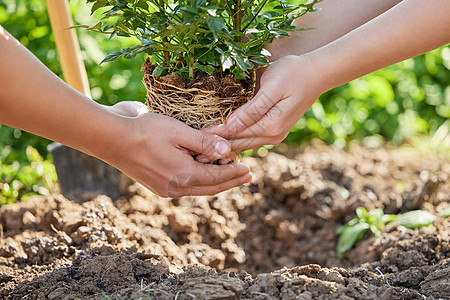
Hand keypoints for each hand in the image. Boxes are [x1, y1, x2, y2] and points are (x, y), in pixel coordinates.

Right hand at [102, 111, 251, 197]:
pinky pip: (185, 186)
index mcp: (183, 176)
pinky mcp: (157, 185)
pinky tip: (204, 173)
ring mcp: (165, 189)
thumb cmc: (145, 131)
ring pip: (198, 188)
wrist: (111, 139)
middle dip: (230, 181)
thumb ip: (204, 143)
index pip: (217, 178)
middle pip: (210, 188)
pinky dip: (199, 180)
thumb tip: (226, 151)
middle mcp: (176, 188)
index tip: (249, 169)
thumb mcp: (179, 132)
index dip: (234, 173)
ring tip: (230, 174)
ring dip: (215, 181)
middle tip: (247, 176)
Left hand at [199, 55, 320, 163]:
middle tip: (193, 153)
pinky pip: (250, 139)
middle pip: (238, 144)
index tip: (194, 140)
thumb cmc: (294, 74)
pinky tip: (222, 145)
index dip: (214, 136)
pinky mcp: (274, 129)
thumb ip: (252, 110)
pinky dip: (235, 141)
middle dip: (216, 148)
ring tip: (203, 153)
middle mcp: (272, 136)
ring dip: (224, 147)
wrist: (317, 73)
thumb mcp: (271, 88)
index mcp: (270, 127)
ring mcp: (274, 135)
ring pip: (243, 144)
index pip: (235, 134)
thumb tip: (231, 126)